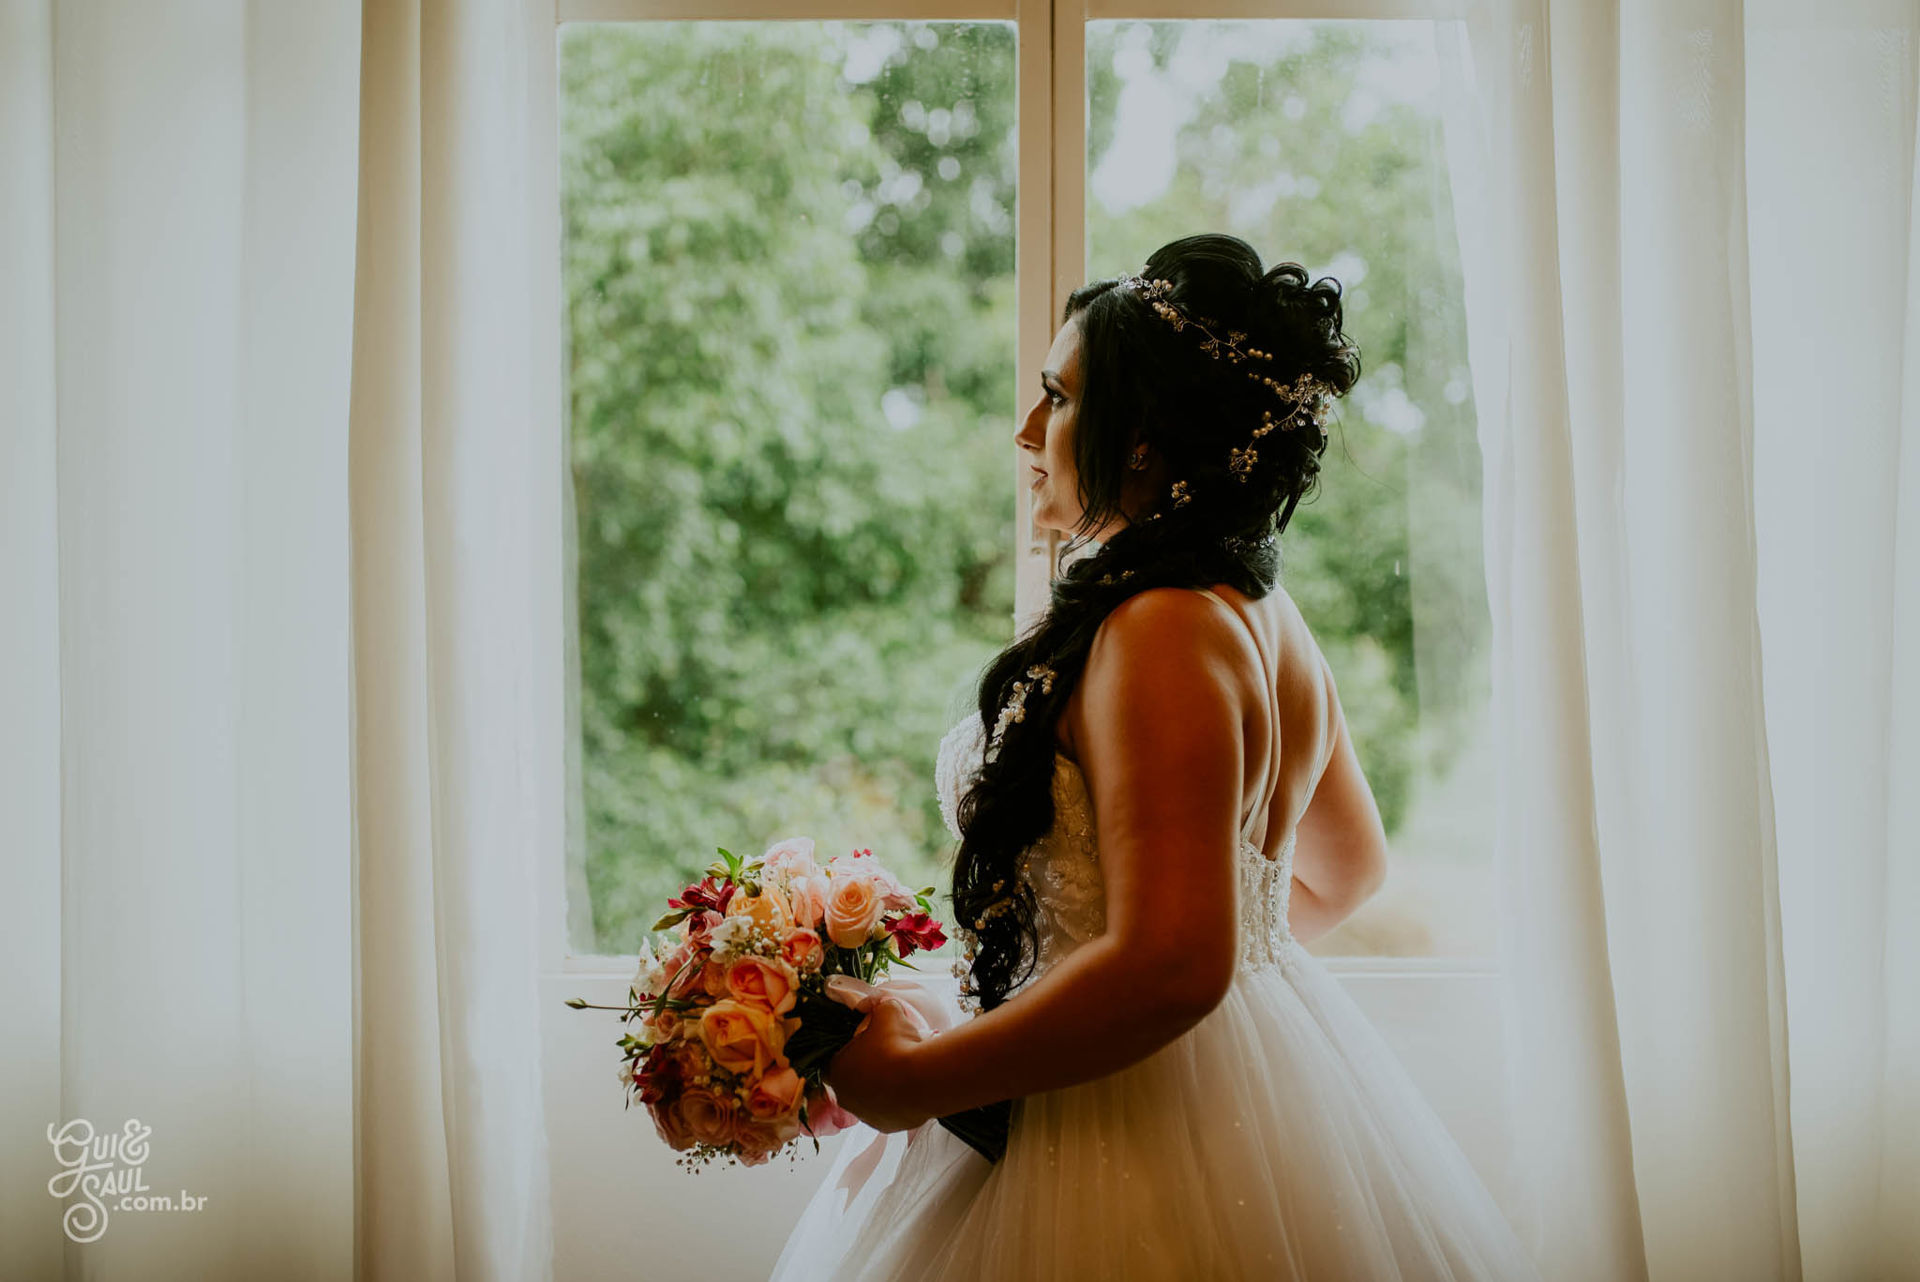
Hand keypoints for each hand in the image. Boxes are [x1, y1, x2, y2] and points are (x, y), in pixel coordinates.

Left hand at [822, 983, 938, 1133]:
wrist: (922, 1078)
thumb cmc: (897, 1044)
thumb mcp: (887, 1012)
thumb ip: (877, 1006)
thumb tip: (877, 1002)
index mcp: (836, 1070)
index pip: (832, 1061)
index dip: (848, 1050)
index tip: (864, 1043)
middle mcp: (845, 1098)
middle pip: (851, 1081)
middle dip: (864, 1070)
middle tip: (884, 1055)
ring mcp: (866, 1115)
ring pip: (869, 1099)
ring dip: (879, 1087)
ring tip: (900, 1071)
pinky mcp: (886, 1126)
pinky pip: (888, 1111)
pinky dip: (895, 1101)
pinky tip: (909, 1087)